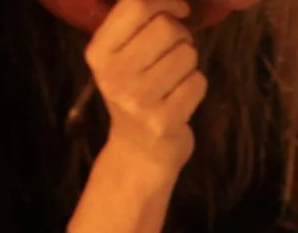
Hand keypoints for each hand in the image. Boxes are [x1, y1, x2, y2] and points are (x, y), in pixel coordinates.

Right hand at [87, 0, 206, 179]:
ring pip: (187, 53)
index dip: (165, 0)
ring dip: (189, 63)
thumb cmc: (135, 94)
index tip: (179, 9)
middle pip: (167, 27)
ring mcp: (138, 101)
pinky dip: (196, 87)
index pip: (136, 5)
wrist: (138, 152)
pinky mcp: (164, 121)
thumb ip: (138, 23)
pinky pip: (198, 82)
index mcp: (99, 53)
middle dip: (181, 35)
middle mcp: (114, 75)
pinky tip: (181, 99)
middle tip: (175, 52)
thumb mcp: (120, 57)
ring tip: (175, 79)